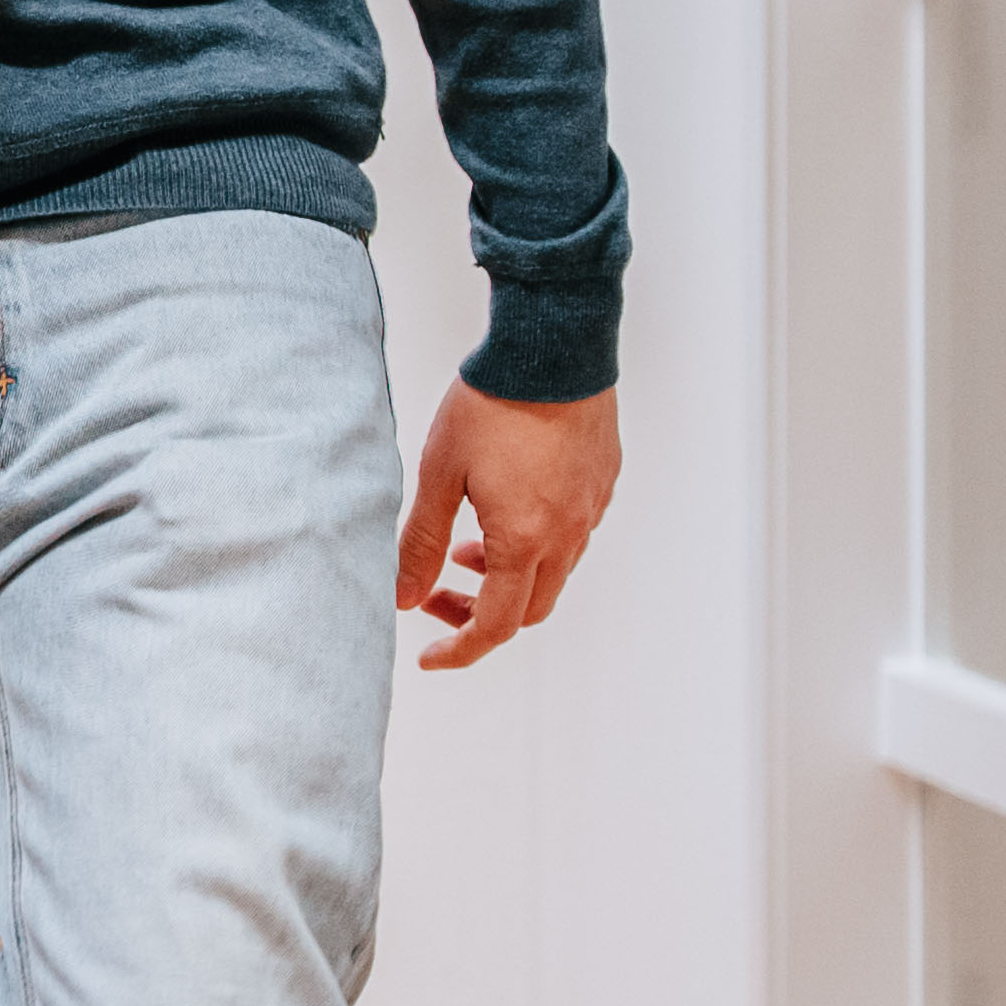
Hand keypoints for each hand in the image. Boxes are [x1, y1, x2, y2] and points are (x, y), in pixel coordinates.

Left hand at [398, 381, 618, 668]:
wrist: (553, 348)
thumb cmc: (490, 406)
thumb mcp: (438, 474)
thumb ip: (418, 542)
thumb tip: (402, 598)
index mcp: (525, 540)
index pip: (496, 625)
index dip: (460, 649)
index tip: (430, 657)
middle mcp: (568, 534)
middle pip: (530, 608)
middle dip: (479, 612)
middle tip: (435, 592)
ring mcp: (591, 508)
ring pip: (553, 571)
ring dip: (506, 575)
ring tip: (463, 545)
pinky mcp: (602, 481)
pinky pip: (572, 534)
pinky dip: (534, 543)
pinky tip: (504, 507)